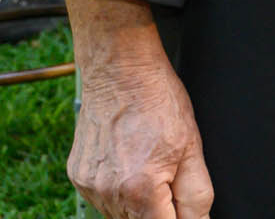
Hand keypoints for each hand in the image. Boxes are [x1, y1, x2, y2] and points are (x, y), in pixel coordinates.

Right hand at [64, 0, 211, 218]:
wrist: (120, 71)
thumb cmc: (158, 101)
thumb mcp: (192, 147)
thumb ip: (196, 195)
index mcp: (140, 190)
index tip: (182, 207)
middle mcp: (109, 193)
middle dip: (160, 211)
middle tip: (167, 175)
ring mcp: (90, 186)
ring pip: (120, 216)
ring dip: (139, 205)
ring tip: (148, 165)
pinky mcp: (78, 176)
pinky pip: (102, 199)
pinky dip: (119, 191)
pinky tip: (130, 163)